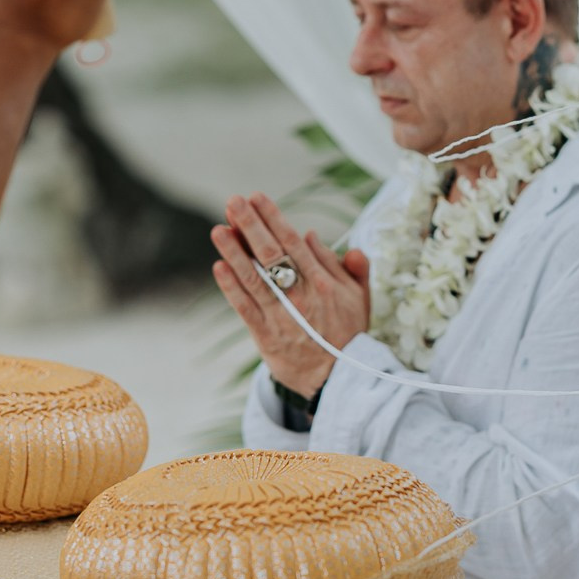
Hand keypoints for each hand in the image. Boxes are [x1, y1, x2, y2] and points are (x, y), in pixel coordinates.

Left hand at [211, 192, 369, 397]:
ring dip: (234, 252)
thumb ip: (348, 265)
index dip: (274, 219)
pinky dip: (231, 288)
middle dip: (251, 225)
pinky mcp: (266, 337)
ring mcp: (282, 317)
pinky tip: (219, 267)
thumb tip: (314, 236)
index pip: (294, 243)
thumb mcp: (360, 298)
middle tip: (233, 202)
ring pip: (254, 279)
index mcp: (325, 284)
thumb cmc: (349, 334)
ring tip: (218, 229)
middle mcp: (302, 297)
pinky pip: (245, 308)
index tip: (258, 197)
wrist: (339, 382)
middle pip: (272, 255)